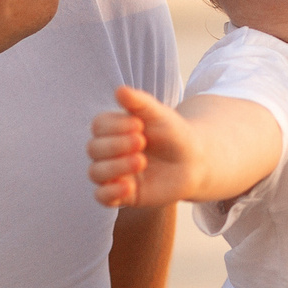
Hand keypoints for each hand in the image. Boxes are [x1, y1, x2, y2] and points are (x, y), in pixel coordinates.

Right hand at [88, 86, 199, 208]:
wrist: (194, 161)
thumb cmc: (174, 134)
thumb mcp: (160, 115)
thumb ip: (140, 103)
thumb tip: (119, 90)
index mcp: (113, 129)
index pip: (98, 126)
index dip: (115, 126)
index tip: (140, 125)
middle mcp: (108, 152)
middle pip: (93, 149)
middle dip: (116, 145)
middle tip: (142, 141)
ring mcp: (113, 174)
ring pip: (95, 173)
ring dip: (116, 167)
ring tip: (141, 162)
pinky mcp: (122, 194)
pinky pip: (102, 197)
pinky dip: (110, 192)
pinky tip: (129, 186)